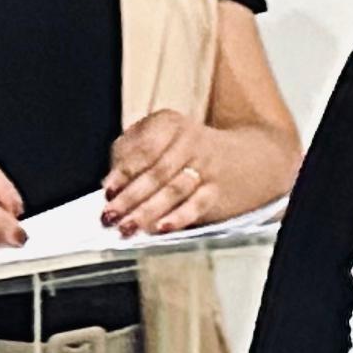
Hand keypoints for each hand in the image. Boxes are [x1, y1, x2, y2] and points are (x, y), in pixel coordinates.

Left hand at [101, 112, 215, 236]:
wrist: (243, 158)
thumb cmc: (185, 150)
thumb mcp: (159, 138)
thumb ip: (132, 156)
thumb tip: (111, 187)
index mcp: (168, 124)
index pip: (143, 149)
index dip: (124, 172)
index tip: (108, 192)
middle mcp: (189, 141)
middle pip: (157, 172)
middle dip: (130, 198)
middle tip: (111, 216)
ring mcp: (206, 166)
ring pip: (174, 190)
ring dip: (148, 211)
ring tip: (129, 226)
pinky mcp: (216, 189)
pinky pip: (196, 205)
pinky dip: (178, 217)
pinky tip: (161, 228)